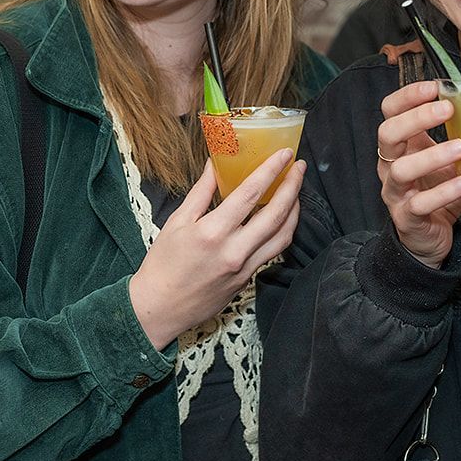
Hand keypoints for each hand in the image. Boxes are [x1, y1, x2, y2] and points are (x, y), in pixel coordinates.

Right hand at [129, 151, 304, 348]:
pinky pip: (275, 251)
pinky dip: (284, 230)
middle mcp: (234, 250)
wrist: (161, 307)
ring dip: (295, 209)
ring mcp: (245, 267)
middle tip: (299, 167)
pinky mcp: (248, 278)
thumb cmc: (163, 264)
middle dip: (293, 186)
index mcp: (213, 231)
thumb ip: (202, 192)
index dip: (271, 170)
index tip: (284, 154)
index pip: (250, 194)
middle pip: (276, 213)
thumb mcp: (177, 222)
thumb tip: (216, 164)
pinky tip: (284, 217)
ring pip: (283, 235)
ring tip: (296, 189)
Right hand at [376, 80, 460, 266]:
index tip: (434, 87)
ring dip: (432, 155)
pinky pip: (420, 203)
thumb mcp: (449, 162)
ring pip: (402, 169)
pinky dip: (443, 191)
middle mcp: (390, 165)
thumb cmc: (439, 191)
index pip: (390, 112)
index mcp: (400, 146)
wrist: (429, 238)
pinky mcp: (407, 217)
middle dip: (416, 118)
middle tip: (447, 110)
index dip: (407, 96)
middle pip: (388, 133)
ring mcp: (395, 192)